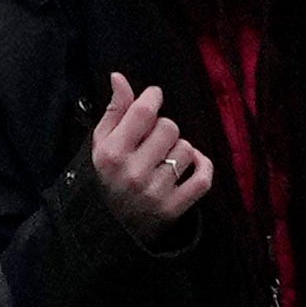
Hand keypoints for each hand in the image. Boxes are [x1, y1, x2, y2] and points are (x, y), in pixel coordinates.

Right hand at [80, 77, 219, 230]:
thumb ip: (114, 110)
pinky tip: (193, 163)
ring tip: (166, 158)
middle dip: (164, 128)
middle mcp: (133, 172)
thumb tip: (119, 77)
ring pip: (187, 149)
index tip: (154, 97)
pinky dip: (203, 166)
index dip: (152, 97)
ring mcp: (156, 192)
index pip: (143, 112)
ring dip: (180, 149)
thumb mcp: (101, 144)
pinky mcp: (175, 208)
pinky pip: (203, 178)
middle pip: (169, 127)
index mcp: (112, 153)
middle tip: (154, 138)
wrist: (111, 229)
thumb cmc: (108, 177)